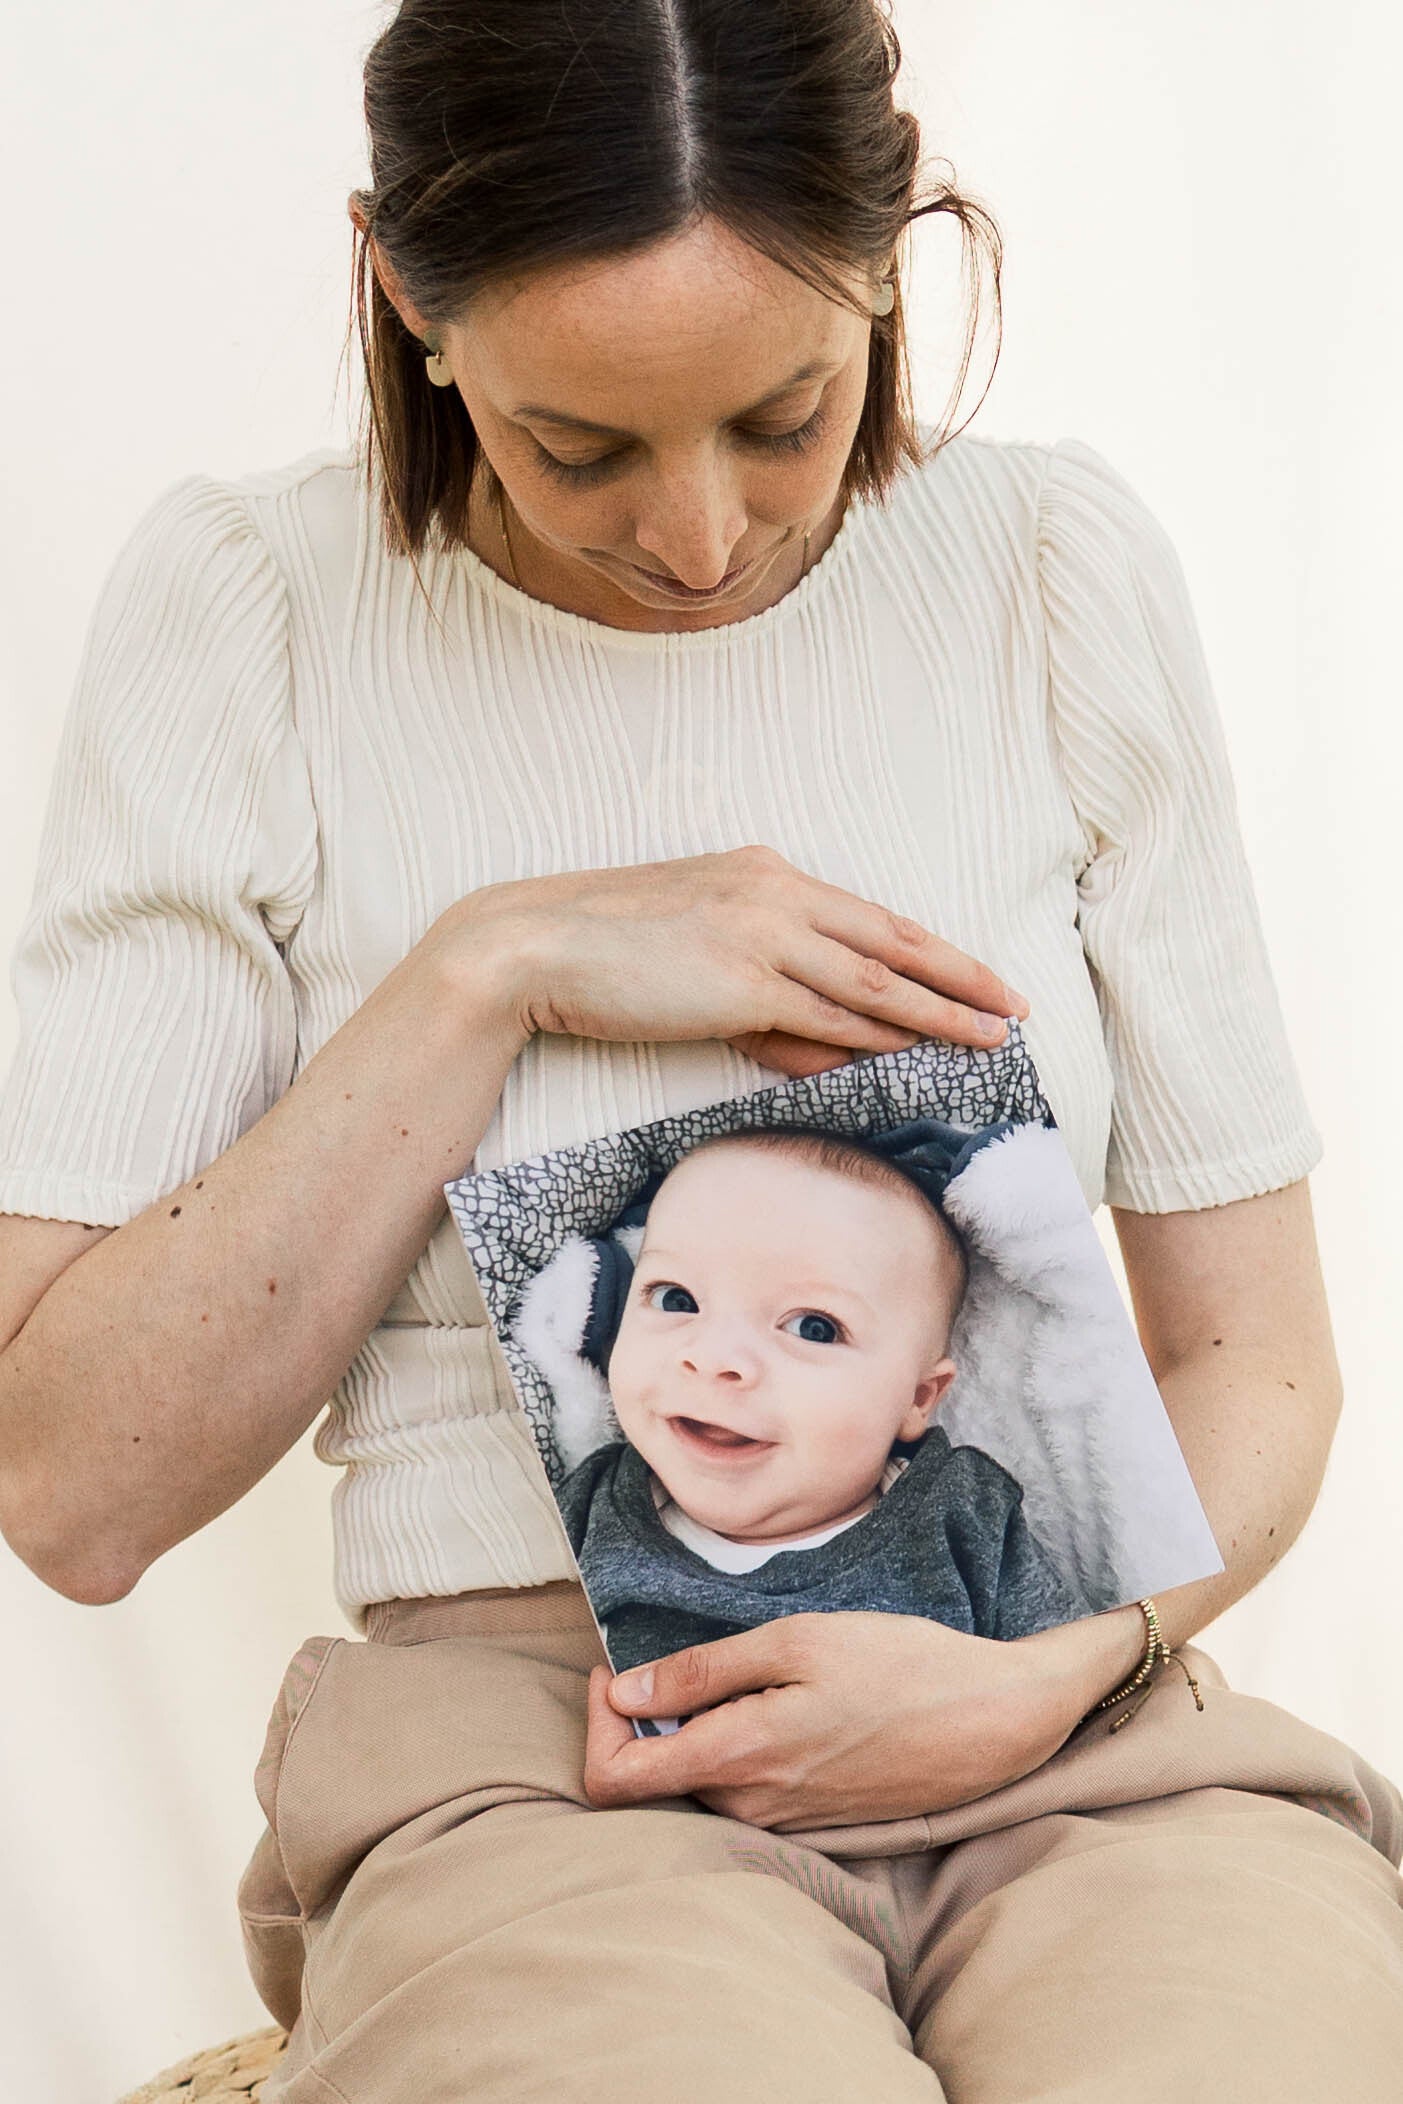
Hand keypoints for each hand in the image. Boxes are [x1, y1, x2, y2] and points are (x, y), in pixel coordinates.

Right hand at [450, 844, 1028, 1079]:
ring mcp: (761, 934)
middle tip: (1015, 1007)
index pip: (870, 917)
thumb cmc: (605, 951)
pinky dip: (880, 1037)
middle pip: (893, 940)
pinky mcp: (741, 981)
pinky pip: (828, 1015)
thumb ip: (764, 986)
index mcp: (766, 875)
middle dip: (963, 977)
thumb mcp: (696, 949)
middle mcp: (775, 893)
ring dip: (940, 1012)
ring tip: (989, 1037)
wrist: (535, 945)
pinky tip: (917, 1053)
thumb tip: (823, 1041)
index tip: (978, 975)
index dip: (933, 949)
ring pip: (874, 981)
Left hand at [581, 1609, 1136, 1830]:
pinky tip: (766, 1703)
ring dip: (686, 1733)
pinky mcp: (809, 1820)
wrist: (992, 1720)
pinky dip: (727, 1748)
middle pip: (649, 1782)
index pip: (612, 1779)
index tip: (613, 1669)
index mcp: (737, 1761)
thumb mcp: (797, 1642)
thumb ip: (702, 1672)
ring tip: (726, 1676)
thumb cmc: (900, 1667)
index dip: (594, 1723)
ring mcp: (781, 1822)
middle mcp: (749, 1808)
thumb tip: (622, 1693)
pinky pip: (739, 1791)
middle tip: (667, 1660)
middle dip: (638, 1722)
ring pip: (694, 1784)